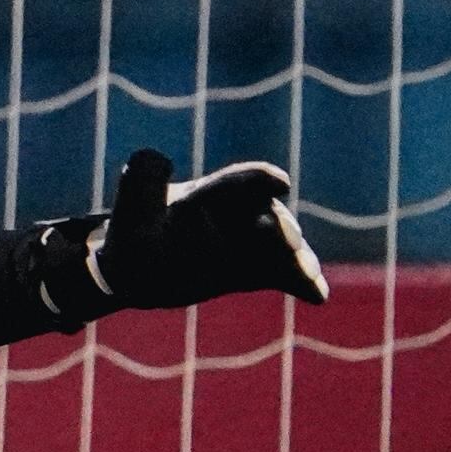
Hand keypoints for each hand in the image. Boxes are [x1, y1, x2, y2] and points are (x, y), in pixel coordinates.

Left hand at [90, 149, 329, 308]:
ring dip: (297, 259)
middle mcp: (238, 214)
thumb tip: (161, 158)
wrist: (132, 267)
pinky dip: (300, 282)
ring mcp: (249, 243)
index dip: (260, 181)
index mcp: (213, 192)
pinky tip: (318, 294)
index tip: (279, 184)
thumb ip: (144, 176)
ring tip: (307, 273)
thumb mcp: (132, 200)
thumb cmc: (133, 226)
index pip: (242, 182)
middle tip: (286, 241)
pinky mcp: (253, 271)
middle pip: (269, 217)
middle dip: (280, 229)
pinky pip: (280, 274)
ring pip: (281, 248)